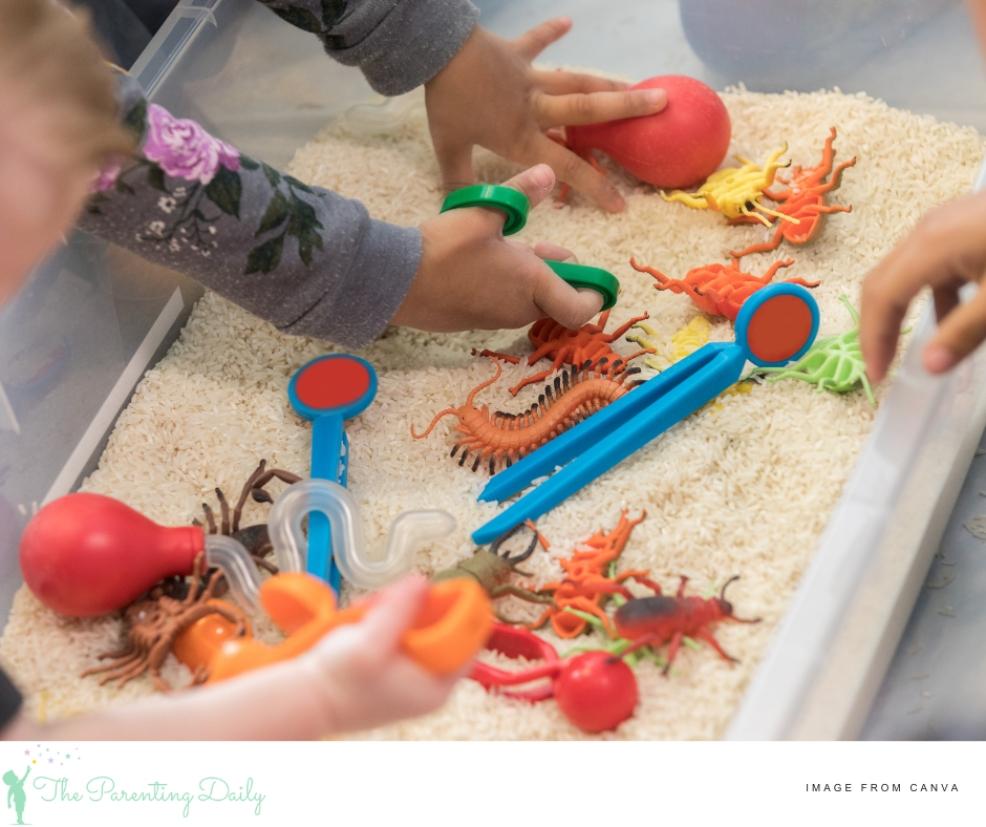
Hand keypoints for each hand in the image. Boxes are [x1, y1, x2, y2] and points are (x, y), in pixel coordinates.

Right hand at [299, 575, 464, 734]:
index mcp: (436, 688)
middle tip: (388, 598)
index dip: (459, 612)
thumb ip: (399, 609)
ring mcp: (409, 677)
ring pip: (416, 627)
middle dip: (414, 608)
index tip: (445, 588)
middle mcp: (428, 685)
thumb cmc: (338, 680)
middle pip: (439, 630)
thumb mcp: (371, 639)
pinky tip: (363, 616)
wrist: (302, 700)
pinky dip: (382, 620)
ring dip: (393, 611)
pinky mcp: (391, 668)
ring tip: (367, 608)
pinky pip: (398, 634)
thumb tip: (423, 581)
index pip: (468, 644)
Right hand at [393, 163, 603, 332]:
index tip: (593, 279)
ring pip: (528, 301)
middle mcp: (519, 308)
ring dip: (529, 278)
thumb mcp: (483, 213)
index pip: (578, 308)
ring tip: (510, 246)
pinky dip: (507, 286)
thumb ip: (519, 195)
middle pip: (554, 299)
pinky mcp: (476, 320)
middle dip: (557, 275)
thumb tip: (548, 172)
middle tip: (543, 246)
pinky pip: (504, 305)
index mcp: (531, 284)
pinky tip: (484, 260)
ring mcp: (496, 318)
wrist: (396, 282)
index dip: (592, 295)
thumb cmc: (443, 248)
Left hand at [424, 18, 666, 211]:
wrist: (437, 50)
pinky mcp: (516, 52)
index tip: (620, 204)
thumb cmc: (447, 103)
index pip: (567, 167)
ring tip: (638, 82)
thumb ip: (460, 182)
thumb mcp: (449, 149)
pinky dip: (551, 31)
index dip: (595, 187)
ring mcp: (530, 76)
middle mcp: (537, 107)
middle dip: (626, 111)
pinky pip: (537, 40)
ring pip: (576, 80)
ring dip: (608, 81)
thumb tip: (462, 211)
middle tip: (661, 106)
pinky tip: (569, 21)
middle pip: (589, 110)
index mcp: (523, 136)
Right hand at [861, 192, 985, 382]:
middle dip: (879, 327)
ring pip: (905, 272)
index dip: (873, 339)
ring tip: (920, 346)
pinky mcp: (963, 223)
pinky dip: (934, 294)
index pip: (881, 297)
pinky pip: (932, 262)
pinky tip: (958, 315)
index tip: (878, 377)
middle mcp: (927, 229)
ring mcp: (945, 222)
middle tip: (884, 366)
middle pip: (882, 281)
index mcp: (930, 246)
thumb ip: (967, 333)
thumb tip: (930, 367)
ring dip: (905, 311)